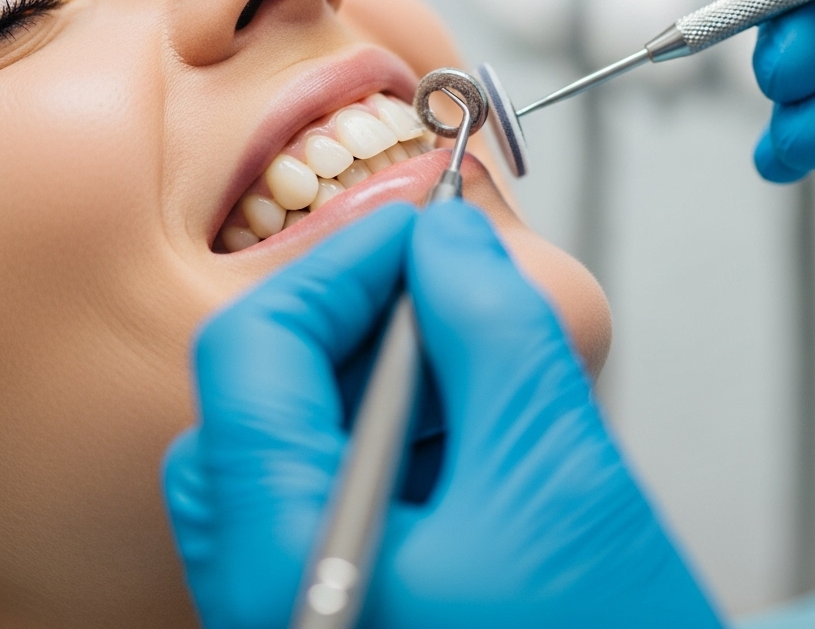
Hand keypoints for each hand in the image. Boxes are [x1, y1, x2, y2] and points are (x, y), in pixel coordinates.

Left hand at [164, 201, 721, 628]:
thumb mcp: (556, 466)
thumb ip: (491, 323)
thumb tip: (445, 236)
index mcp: (285, 568)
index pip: (250, 356)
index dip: (338, 267)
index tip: (421, 231)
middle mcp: (259, 597)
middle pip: (258, 396)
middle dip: (355, 319)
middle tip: (442, 285)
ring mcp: (292, 603)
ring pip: (292, 438)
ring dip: (375, 370)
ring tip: (470, 359)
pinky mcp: (336, 601)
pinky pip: (328, 487)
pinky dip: (388, 429)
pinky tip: (464, 425)